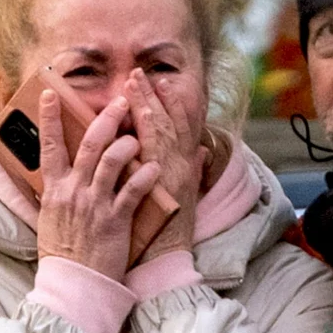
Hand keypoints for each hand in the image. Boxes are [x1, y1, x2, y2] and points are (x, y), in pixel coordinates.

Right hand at [35, 89, 163, 280]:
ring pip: (112, 161)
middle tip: (121, 102)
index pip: (49, 146)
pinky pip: (133, 191)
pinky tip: (154, 166)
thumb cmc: (63, 253)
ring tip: (138, 136)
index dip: (50, 118)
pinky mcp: (115, 220)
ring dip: (128, 143)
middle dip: (107, 118)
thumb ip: (57, 193)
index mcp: (55, 190)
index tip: (51, 94)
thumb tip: (56, 175)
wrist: (74, 285)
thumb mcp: (50, 218)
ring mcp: (95, 205)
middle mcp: (74, 192)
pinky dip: (145, 176)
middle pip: (90, 144)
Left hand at [129, 68, 201, 262]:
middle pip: (168, 122)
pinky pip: (147, 147)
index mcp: (185, 168)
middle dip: (154, 96)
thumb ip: (193, 170)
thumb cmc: (171, 233)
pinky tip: (130, 110)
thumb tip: (202, 152)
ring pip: (158, 129)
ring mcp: (167, 172)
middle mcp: (180, 166)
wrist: (167, 260)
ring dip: (145, 102)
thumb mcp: (186, 197)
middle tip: (140, 72)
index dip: (174, 104)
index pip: (182, 128)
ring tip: (133, 81)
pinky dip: (141, 126)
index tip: (164, 83)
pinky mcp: (154, 181)